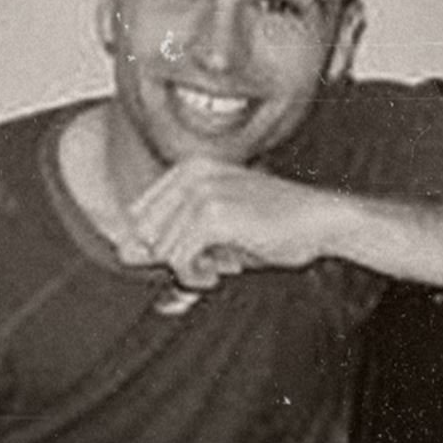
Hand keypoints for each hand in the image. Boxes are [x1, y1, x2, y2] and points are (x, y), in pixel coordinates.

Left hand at [125, 157, 340, 289]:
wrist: (320, 220)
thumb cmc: (274, 224)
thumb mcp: (216, 229)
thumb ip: (169, 237)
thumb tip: (121, 252)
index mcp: (188, 168)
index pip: (140, 216)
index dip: (165, 244)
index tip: (200, 251)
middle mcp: (189, 173)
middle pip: (145, 233)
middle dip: (174, 256)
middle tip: (213, 261)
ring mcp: (199, 192)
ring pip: (161, 249)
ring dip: (188, 269)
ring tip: (222, 265)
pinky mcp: (211, 215)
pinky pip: (179, 259)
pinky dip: (195, 275)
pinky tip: (222, 271)